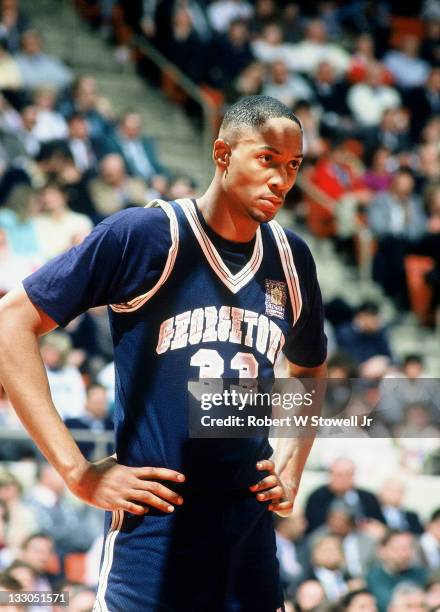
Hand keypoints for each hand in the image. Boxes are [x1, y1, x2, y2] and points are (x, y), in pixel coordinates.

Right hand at [67, 456, 184, 514]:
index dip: (169, 474)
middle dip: (170, 493)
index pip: (154, 471)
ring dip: (160, 503)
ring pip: (146, 497)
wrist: (82, 478)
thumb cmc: (98, 469)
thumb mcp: (113, 460)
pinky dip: (140, 509)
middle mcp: (129, 480)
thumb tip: (126, 451)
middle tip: (181, 500)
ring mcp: (122, 491)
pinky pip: (130, 506)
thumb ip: (123, 458)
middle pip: (154, 486)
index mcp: (131, 470)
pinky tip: (147, 511)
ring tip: (171, 509)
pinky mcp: (114, 502)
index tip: (182, 478)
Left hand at [249, 459, 295, 516]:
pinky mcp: (288, 503)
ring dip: (268, 494)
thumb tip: (235, 479)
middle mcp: (277, 482)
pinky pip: (286, 504)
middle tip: (251, 488)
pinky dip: (278, 506)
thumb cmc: (266, 489)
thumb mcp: (259, 482)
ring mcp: (283, 492)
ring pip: (278, 491)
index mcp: (270, 474)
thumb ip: (251, 480)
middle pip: (272, 479)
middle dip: (262, 483)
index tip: (256, 466)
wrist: (284, 499)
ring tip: (258, 497)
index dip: (264, 464)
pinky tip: (269, 508)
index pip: (270, 465)